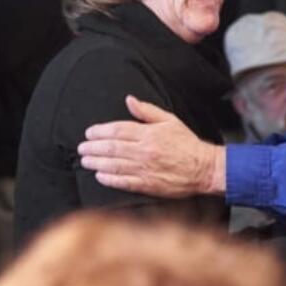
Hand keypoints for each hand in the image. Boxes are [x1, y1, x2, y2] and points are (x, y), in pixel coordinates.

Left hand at [79, 95, 224, 197]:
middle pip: (112, 148)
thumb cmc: (187, 143)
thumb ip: (147, 111)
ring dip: (96, 162)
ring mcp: (145, 169)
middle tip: (81, 148)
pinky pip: (124, 182)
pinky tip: (99, 176)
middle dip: (93, 147)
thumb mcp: (170, 120)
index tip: (89, 133)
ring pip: (114, 165)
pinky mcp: (148, 184)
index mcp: (149, 134)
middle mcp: (144, 151)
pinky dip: (110, 179)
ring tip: (85, 160)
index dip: (100, 131)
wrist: (204, 168)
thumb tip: (129, 100)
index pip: (118, 130)